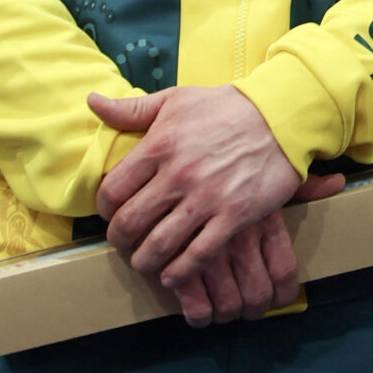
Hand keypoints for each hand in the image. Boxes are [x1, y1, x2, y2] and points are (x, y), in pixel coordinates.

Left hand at [91, 87, 344, 325]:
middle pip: (129, 223)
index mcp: (159, 145)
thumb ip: (131, 108)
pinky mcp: (234, 215)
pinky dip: (178, 272)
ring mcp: (207, 197)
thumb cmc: (226, 107)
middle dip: (120, 239)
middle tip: (125, 242)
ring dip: (144, 261)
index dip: (104, 209)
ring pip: (158, 245)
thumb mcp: (176, 99)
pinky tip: (172, 273)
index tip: (113, 213)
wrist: (282, 115)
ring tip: (145, 261)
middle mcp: (179, 174)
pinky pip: (197, 255)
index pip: (111, 192)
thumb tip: (91, 101)